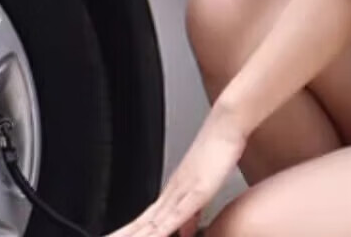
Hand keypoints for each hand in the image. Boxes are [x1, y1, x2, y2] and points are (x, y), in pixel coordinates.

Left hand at [105, 111, 246, 236]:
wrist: (225, 124)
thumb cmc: (218, 150)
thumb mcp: (204, 189)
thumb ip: (192, 212)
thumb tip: (186, 229)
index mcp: (172, 192)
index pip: (144, 220)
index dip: (129, 232)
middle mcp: (172, 192)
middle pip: (141, 222)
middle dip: (124, 234)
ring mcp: (181, 191)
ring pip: (153, 221)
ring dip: (135, 234)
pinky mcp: (196, 192)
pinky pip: (176, 215)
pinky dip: (161, 230)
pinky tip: (153, 236)